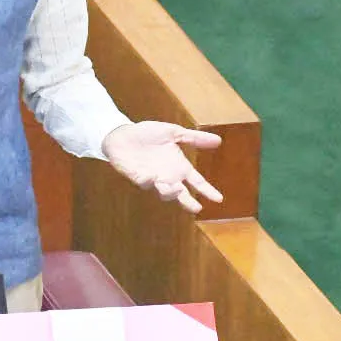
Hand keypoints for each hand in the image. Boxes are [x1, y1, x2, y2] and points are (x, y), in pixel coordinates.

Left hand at [102, 122, 222, 213]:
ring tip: (176, 189)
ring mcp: (153, 178)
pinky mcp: (137, 176)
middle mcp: (168, 176)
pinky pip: (144, 182)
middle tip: (196, 208)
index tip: (218, 199)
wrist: (122, 133)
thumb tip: (218, 140)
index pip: (196, 181)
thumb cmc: (148, 134)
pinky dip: (148, 181)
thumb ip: (194, 138)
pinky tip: (151, 177)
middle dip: (188, 201)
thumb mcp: (174, 132)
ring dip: (169, 192)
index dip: (207, 190)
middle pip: (181, 194)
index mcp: (179, 166)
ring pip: (163, 192)